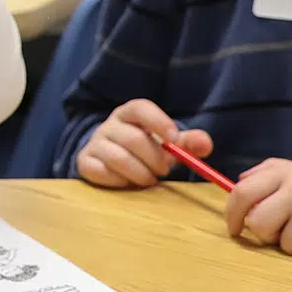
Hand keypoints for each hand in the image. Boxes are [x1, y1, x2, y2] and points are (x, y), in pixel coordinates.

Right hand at [77, 99, 210, 188]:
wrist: (112, 160)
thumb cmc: (145, 149)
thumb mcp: (168, 143)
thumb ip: (187, 143)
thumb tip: (206, 145)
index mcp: (129, 113)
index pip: (141, 108)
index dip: (158, 122)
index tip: (174, 140)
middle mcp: (109, 124)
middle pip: (133, 138)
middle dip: (154, 159)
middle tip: (164, 171)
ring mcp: (94, 143)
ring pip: (118, 158)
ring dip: (140, 173)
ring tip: (149, 179)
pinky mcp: (85, 162)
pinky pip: (101, 172)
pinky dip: (120, 181)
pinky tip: (128, 182)